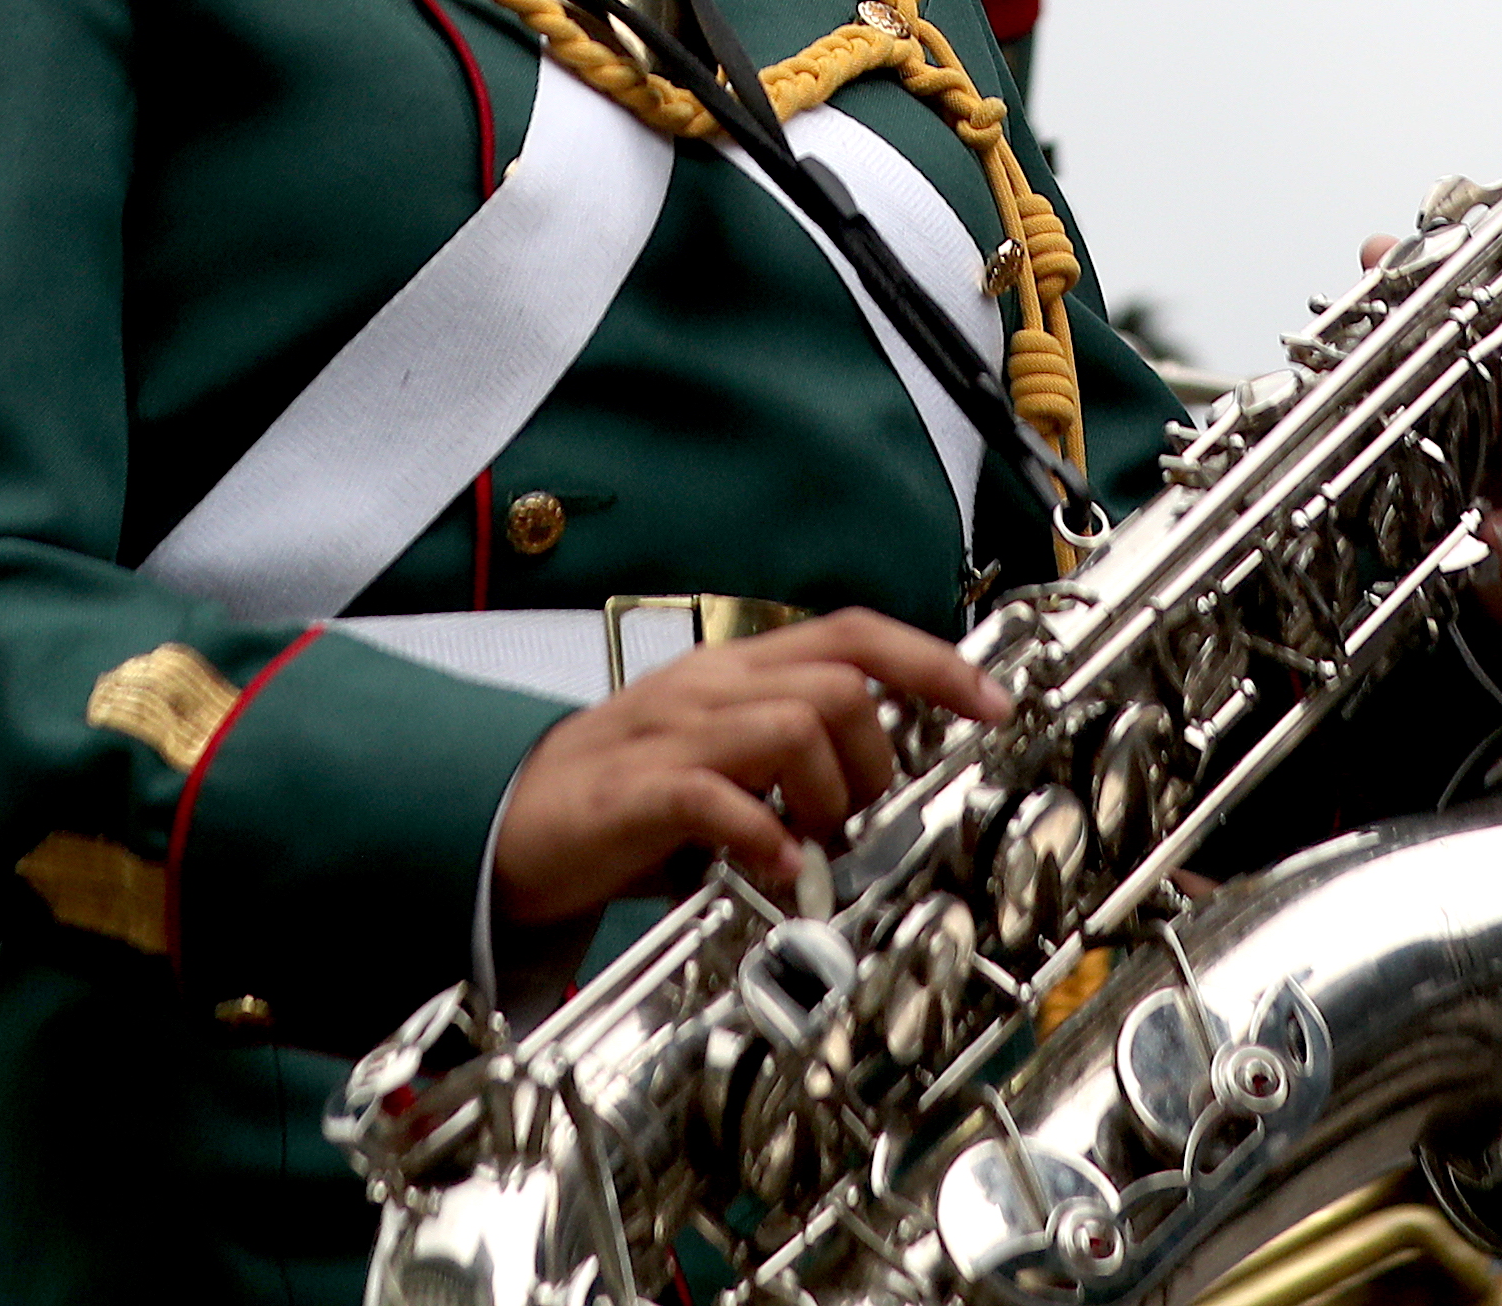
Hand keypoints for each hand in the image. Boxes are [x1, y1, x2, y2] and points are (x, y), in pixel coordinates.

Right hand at [486, 613, 1005, 929]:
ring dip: (828, 795)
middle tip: (858, 817)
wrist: (508, 823)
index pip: (853, 633)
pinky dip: (764, 834)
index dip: (932, 661)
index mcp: (737, 673)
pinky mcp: (635, 792)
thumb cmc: (624, 796)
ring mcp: (671, 734)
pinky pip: (717, 796)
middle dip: (877, 755)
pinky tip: (778, 869)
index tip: (992, 703)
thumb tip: (883, 786)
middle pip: (838, 682)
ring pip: (792, 724)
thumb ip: (794, 760)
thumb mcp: (723, 762)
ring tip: (815, 845)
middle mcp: (710, 688)